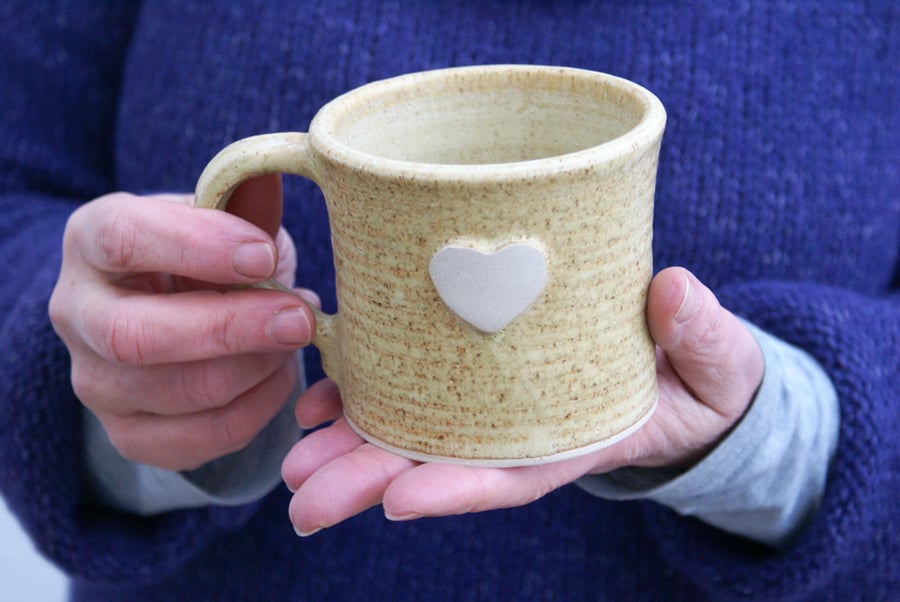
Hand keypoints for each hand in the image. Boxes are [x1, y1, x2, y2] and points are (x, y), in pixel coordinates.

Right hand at [49, 175, 316, 470]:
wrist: (178, 312)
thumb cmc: (205, 256)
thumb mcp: (220, 219)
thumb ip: (245, 202)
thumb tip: (274, 171)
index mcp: (93, 239)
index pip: (123, 239)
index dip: (196, 248)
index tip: (264, 255)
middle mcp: (77, 313)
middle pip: (137, 337)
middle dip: (231, 329)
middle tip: (300, 318)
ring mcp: (95, 382)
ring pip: (176, 394)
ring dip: (255, 370)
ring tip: (295, 338)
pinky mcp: (129, 434)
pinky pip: (200, 440)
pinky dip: (257, 410)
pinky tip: (279, 375)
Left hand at [281, 267, 763, 534]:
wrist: (682, 366)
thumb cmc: (701, 372)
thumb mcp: (717, 360)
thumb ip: (702, 336)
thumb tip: (673, 291)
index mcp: (576, 440)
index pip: (512, 474)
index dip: (456, 489)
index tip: (398, 499)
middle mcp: (523, 432)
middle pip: (441, 464)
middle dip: (370, 481)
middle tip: (304, 497)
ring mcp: (497, 405)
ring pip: (415, 432)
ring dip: (350, 444)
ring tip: (294, 457)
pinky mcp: (480, 371)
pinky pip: (417, 388)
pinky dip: (369, 393)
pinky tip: (324, 395)